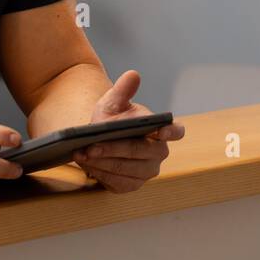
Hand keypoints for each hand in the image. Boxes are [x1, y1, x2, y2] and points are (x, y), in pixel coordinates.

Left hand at [73, 70, 184, 192]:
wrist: (98, 140)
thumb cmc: (112, 119)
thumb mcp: (113, 102)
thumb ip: (122, 90)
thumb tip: (133, 74)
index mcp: (161, 130)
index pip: (176, 132)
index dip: (172, 132)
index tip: (161, 131)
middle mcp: (158, 153)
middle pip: (142, 152)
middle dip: (115, 149)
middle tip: (91, 146)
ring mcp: (146, 171)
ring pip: (127, 168)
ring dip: (103, 162)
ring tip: (82, 154)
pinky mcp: (131, 184)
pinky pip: (118, 181)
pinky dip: (101, 173)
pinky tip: (87, 165)